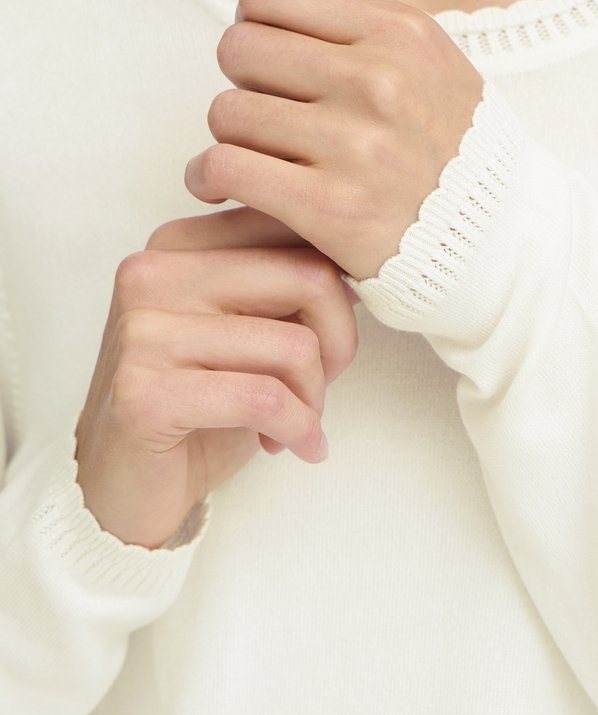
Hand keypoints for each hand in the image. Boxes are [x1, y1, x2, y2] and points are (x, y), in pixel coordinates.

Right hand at [74, 207, 357, 548]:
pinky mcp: (145, 391)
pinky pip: (264, 399)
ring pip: (294, 345)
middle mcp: (152, 274)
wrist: (124, 487)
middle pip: (308, 277)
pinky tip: (293, 446)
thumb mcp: (246, 335)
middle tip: (322, 387)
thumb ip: (284, 290)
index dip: (338, 286)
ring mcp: (143, 331)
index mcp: (177, 245)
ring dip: (314, 398)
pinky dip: (298, 429)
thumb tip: (356, 266)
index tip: (331, 336)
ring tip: (297, 424)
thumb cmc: (195, 411)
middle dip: (339, 342)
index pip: (292, 227)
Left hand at [184, 0, 485, 281]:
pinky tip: (215, 187)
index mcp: (399, 33)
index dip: (255, 27)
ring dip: (228, 138)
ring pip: (227, 112)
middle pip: (238, 49)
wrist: (495, 242)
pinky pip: (227, 167)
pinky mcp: (332, 208)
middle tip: (265, 118)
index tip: (273, 67)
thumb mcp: (417, 63)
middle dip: (242, 84)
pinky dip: (207, 178)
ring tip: (251, 158)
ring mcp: (357, 145)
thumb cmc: (449, 152)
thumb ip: (336, 8)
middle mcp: (379, 80)